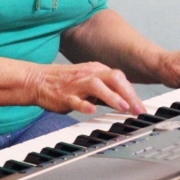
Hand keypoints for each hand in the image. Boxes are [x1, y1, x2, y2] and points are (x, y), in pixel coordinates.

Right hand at [26, 61, 145, 115]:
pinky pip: (75, 99)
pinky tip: (91, 110)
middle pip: (114, 78)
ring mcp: (77, 84)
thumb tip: (126, 103)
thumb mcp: (89, 84)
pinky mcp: (64, 95)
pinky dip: (84, 104)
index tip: (142, 108)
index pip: (120, 79)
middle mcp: (89, 74)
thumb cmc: (64, 83)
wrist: (38, 80)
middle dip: (129, 94)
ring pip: (97, 85)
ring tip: (123, 108)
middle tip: (139, 110)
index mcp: (96, 70)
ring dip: (112, 96)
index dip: (133, 94)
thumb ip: (106, 92)